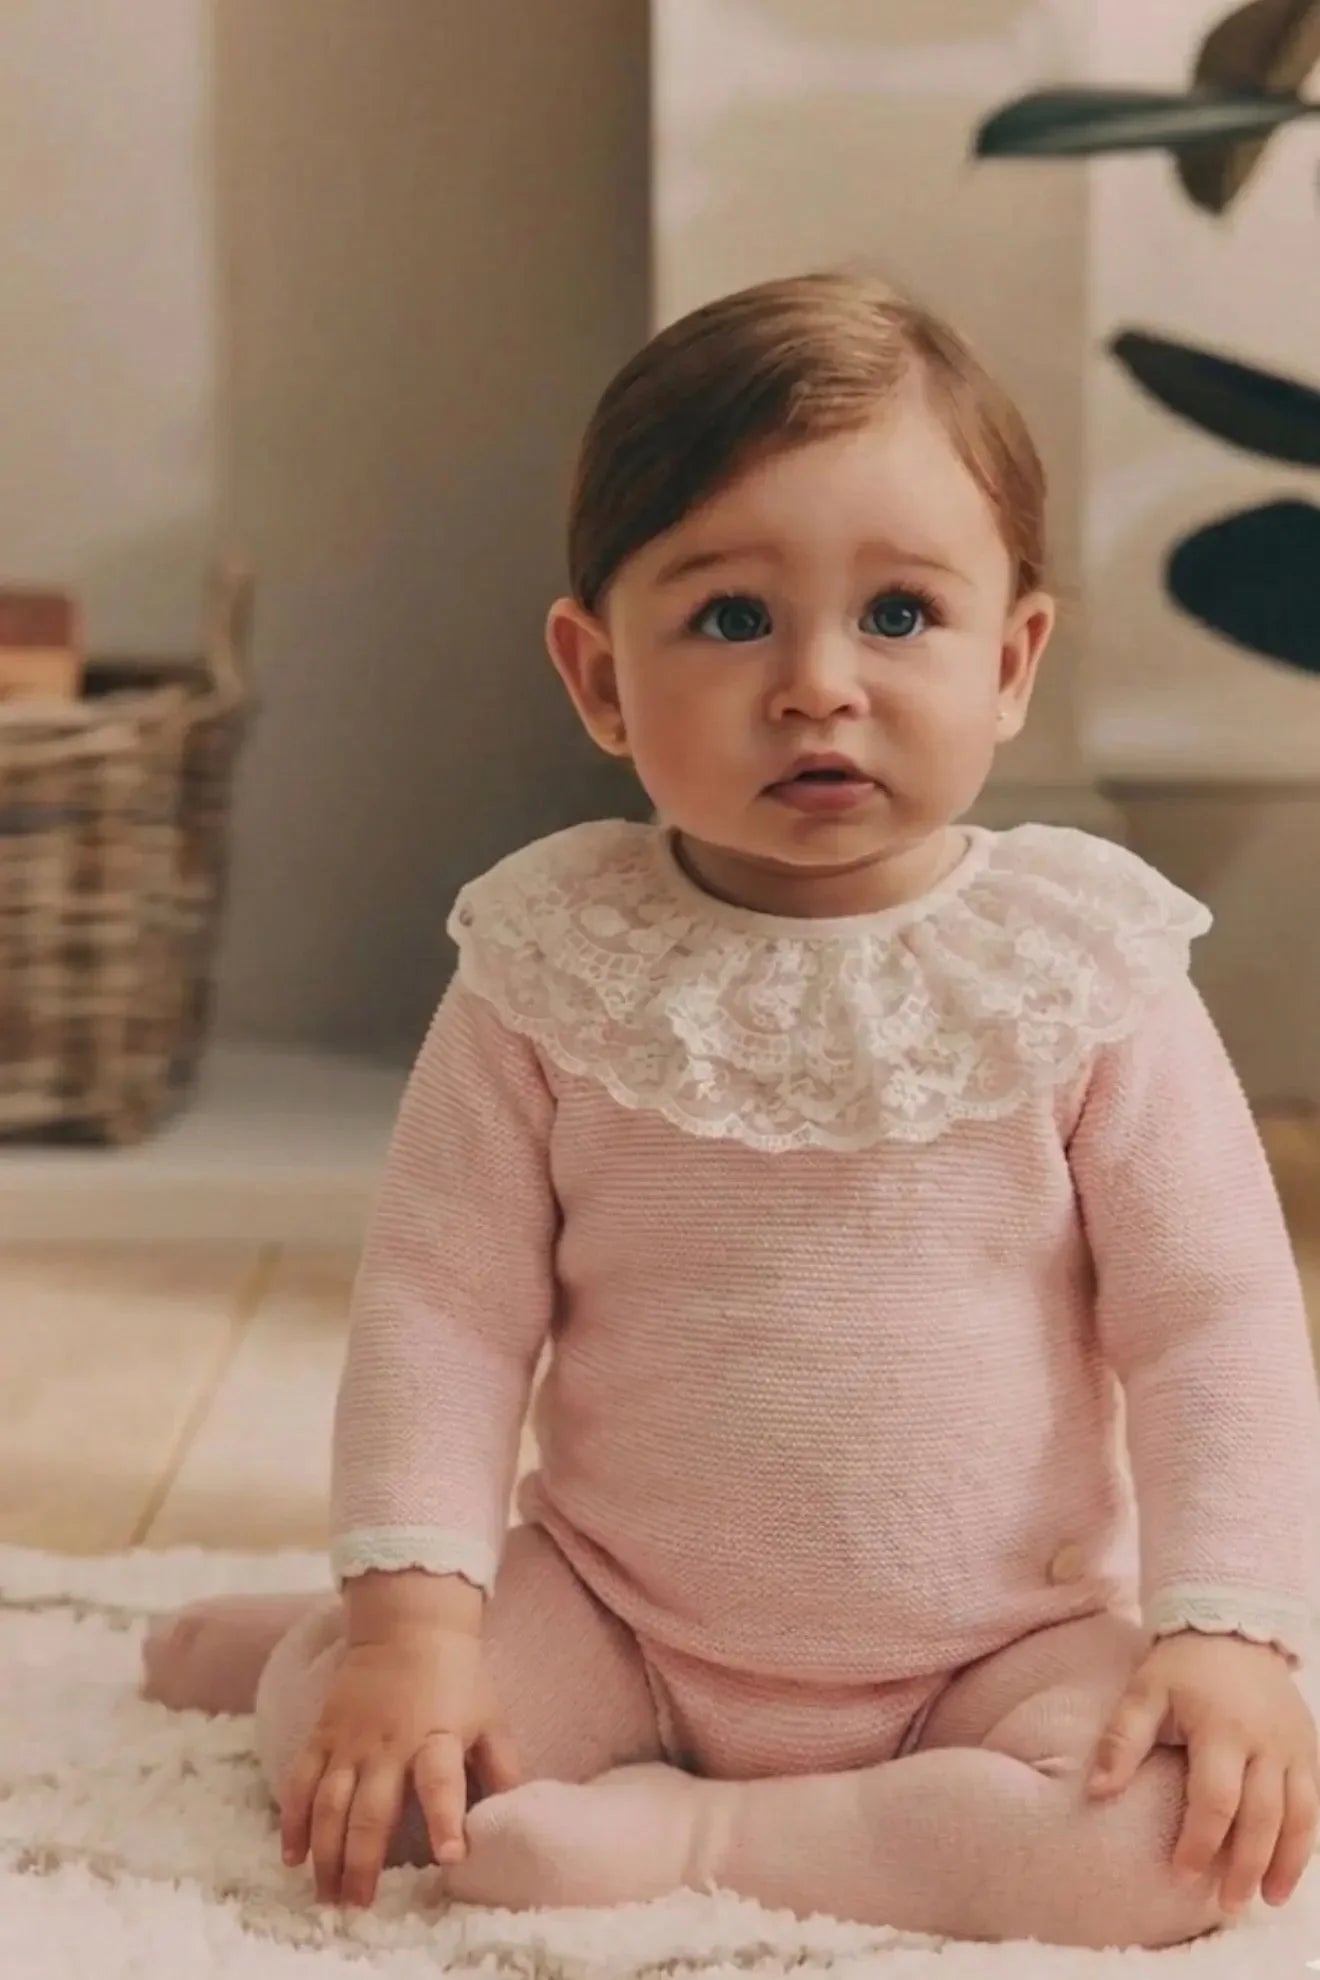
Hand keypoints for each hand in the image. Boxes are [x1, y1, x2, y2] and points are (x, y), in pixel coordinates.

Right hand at [280, 1628, 519, 1907]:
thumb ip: (502, 1770)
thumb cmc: (458, 1678)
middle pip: (372, 1810)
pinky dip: (293, 1820)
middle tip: (359, 1905)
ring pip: (330, 1805)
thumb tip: (516, 1819)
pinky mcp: (323, 1734)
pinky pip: (301, 1781)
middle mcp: (390, 1744)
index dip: (446, 1818)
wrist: (410, 1623)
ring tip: (326, 1895)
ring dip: (326, 1854)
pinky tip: (293, 1855)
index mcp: (437, 1739)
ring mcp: (351, 1740)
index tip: (450, 1856)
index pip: (442, 1781)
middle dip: (363, 1862)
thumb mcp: (490, 1720)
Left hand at [1088, 1632, 1319, 1913]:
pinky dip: (1307, 1839)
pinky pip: (1316, 1802)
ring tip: (1267, 1898)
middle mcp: (1266, 1742)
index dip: (1199, 1843)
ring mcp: (1294, 1746)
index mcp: (1222, 1728)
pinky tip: (1291, 1868)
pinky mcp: (1310, 1748)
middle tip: (1227, 1904)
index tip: (1181, 1876)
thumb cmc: (1181, 1666)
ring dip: (1286, 1862)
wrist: (1232, 1626)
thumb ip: (1121, 1740)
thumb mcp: (1144, 1692)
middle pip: (1262, 1817)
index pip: (1215, 1800)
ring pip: (1300, 1816)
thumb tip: (1096, 1791)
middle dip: (1245, 1865)